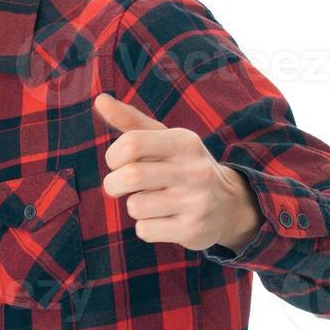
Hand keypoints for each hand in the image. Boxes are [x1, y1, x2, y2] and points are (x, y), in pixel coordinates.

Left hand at [93, 92, 260, 251]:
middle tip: (118, 186)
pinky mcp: (193, 229)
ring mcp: (196, 201)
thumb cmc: (183, 165)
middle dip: (113, 184)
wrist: (230, 205)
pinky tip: (163, 219)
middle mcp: (194, 170)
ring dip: (133, 206)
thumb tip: (99, 99)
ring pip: (136, 207)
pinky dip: (145, 227)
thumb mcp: (164, 139)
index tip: (118, 162)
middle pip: (130, 177)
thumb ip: (130, 121)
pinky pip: (145, 231)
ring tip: (151, 202)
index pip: (132, 143)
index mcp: (184, 142)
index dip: (113, 156)